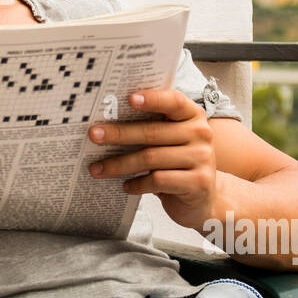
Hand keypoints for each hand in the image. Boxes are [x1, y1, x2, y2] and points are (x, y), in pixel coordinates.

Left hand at [87, 89, 217, 229]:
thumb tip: (108, 120)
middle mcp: (201, 133)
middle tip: (94, 135)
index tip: (129, 99)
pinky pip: (158, 180)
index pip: (173, 101)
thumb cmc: (177, 163)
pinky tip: (126, 186)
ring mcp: (202, 158)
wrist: (203, 198)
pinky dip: (137, 183)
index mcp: (192, 115)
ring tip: (97, 168)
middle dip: (119, 133)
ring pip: (150, 158)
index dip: (152, 99)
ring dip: (119, 164)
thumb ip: (151, 126)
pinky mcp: (198, 182)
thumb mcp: (170, 140)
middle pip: (152, 132)